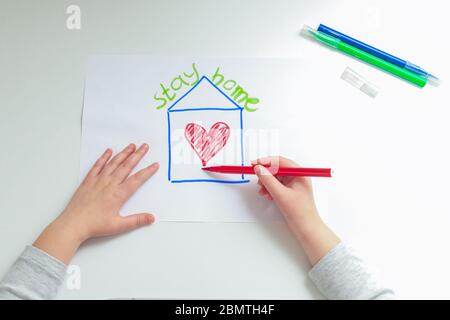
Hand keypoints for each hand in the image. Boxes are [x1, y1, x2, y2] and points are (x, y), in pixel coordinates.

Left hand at [33, 143, 158, 263]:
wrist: (74, 224)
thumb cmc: (95, 225)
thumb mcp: (119, 226)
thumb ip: (137, 220)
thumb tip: (151, 218)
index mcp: (118, 194)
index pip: (137, 180)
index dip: (147, 171)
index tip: (155, 164)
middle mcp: (109, 184)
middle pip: (126, 166)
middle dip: (137, 155)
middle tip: (145, 146)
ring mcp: (98, 181)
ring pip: (113, 163)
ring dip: (123, 153)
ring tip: (131, 146)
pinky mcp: (88, 181)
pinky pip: (97, 166)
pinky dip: (103, 158)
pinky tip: (108, 151)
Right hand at [253, 156, 338, 264]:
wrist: (305, 228)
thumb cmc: (299, 212)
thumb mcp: (280, 194)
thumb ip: (268, 180)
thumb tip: (258, 169)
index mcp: (300, 174)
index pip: (281, 161)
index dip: (267, 161)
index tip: (255, 163)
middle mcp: (297, 177)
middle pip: (277, 169)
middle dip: (266, 174)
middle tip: (256, 178)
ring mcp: (293, 184)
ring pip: (275, 178)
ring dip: (266, 183)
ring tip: (262, 191)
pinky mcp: (289, 192)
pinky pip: (276, 185)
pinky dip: (270, 189)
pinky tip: (267, 195)